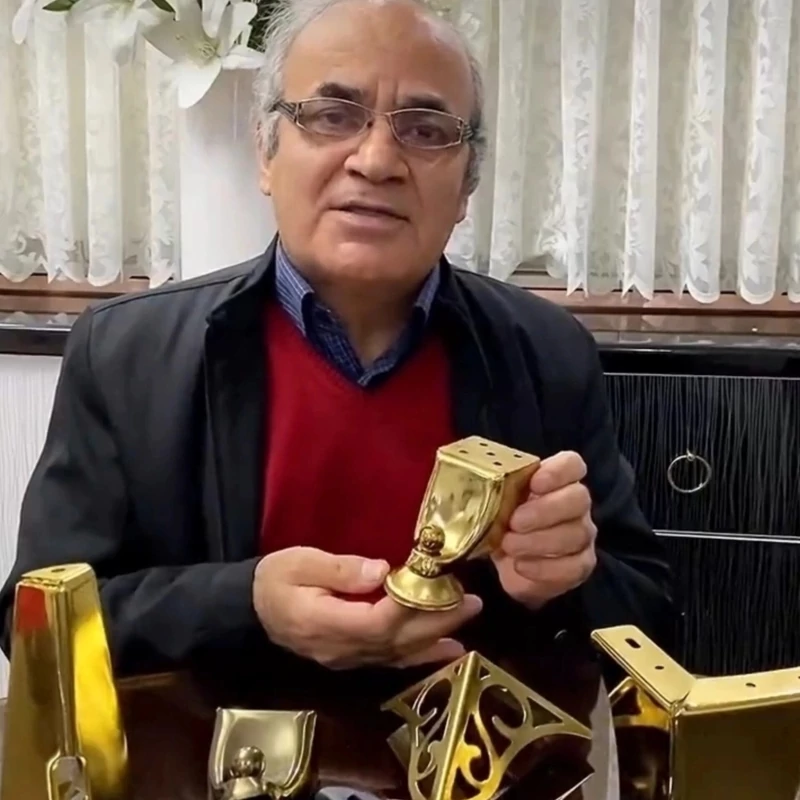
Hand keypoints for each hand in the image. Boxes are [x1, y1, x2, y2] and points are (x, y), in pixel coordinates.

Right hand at [253, 546, 481, 668]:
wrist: (249, 609)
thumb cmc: (275, 579)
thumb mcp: (300, 562)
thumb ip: (340, 569)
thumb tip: (381, 570)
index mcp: (327, 623)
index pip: (377, 620)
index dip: (409, 604)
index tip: (436, 580)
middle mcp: (343, 648)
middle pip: (397, 639)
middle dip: (437, 620)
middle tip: (472, 601)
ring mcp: (348, 658)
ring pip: (399, 653)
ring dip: (436, 636)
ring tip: (468, 619)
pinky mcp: (352, 658)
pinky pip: (391, 660)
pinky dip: (422, 655)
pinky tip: (447, 650)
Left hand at [492, 451, 596, 609]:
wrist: (510, 563)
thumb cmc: (502, 523)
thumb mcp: (492, 502)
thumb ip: (485, 488)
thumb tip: (455, 480)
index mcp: (556, 480)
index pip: (572, 465)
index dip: (558, 471)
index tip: (535, 482)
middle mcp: (575, 504)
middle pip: (578, 498)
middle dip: (545, 510)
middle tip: (514, 522)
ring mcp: (581, 535)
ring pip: (576, 534)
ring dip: (540, 541)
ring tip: (509, 546)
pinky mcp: (580, 565)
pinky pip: (573, 567)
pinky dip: (545, 568)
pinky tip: (521, 567)